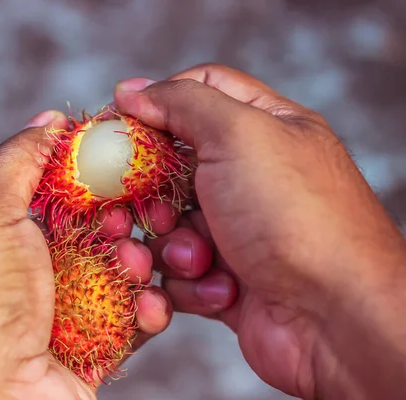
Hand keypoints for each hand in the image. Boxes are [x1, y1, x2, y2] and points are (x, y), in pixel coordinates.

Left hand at [0, 111, 175, 399]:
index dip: (57, 158)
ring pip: (104, 269)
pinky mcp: (80, 349)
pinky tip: (149, 304)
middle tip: (128, 209)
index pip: (16, 179)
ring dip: (130, 260)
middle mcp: (6, 273)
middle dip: (107, 214)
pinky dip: (142, 309)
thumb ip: (15, 160)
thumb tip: (50, 120)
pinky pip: (122, 320)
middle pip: (72, 224)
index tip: (101, 145)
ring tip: (135, 259)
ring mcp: (44, 313)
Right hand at [114, 64, 405, 398]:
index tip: (114, 125)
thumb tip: (131, 90)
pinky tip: (221, 292)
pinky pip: (180, 274)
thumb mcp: (238, 135)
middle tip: (149, 210)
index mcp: (264, 128)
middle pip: (170, 167)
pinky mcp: (225, 279)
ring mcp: (238, 230)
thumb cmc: (291, 215)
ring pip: (168, 226)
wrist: (335, 318)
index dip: (153, 104)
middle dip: (151, 194)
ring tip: (195, 260)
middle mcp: (250, 176)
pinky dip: (190, 285)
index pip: (199, 92)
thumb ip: (182, 103)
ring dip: (172, 247)